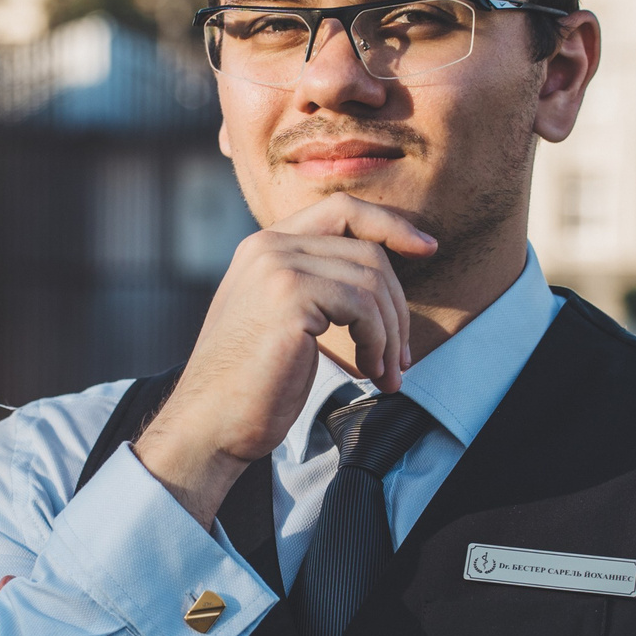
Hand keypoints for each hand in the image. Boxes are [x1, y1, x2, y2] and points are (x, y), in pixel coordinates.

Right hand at [134, 196, 436, 525]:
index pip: (342, 210)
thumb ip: (315, 289)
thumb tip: (380, 288)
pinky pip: (363, 306)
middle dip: (398, 304)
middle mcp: (268, 246)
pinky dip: (379, 341)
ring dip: (391, 333)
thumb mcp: (282, 322)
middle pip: (367, 248)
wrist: (209, 425)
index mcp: (264, 247)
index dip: (389, 224)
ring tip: (387, 374)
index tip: (426, 248)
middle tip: (402, 357)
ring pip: (372, 279)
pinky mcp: (289, 296)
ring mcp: (277, 267)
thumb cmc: (249, 388)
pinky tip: (369, 372)